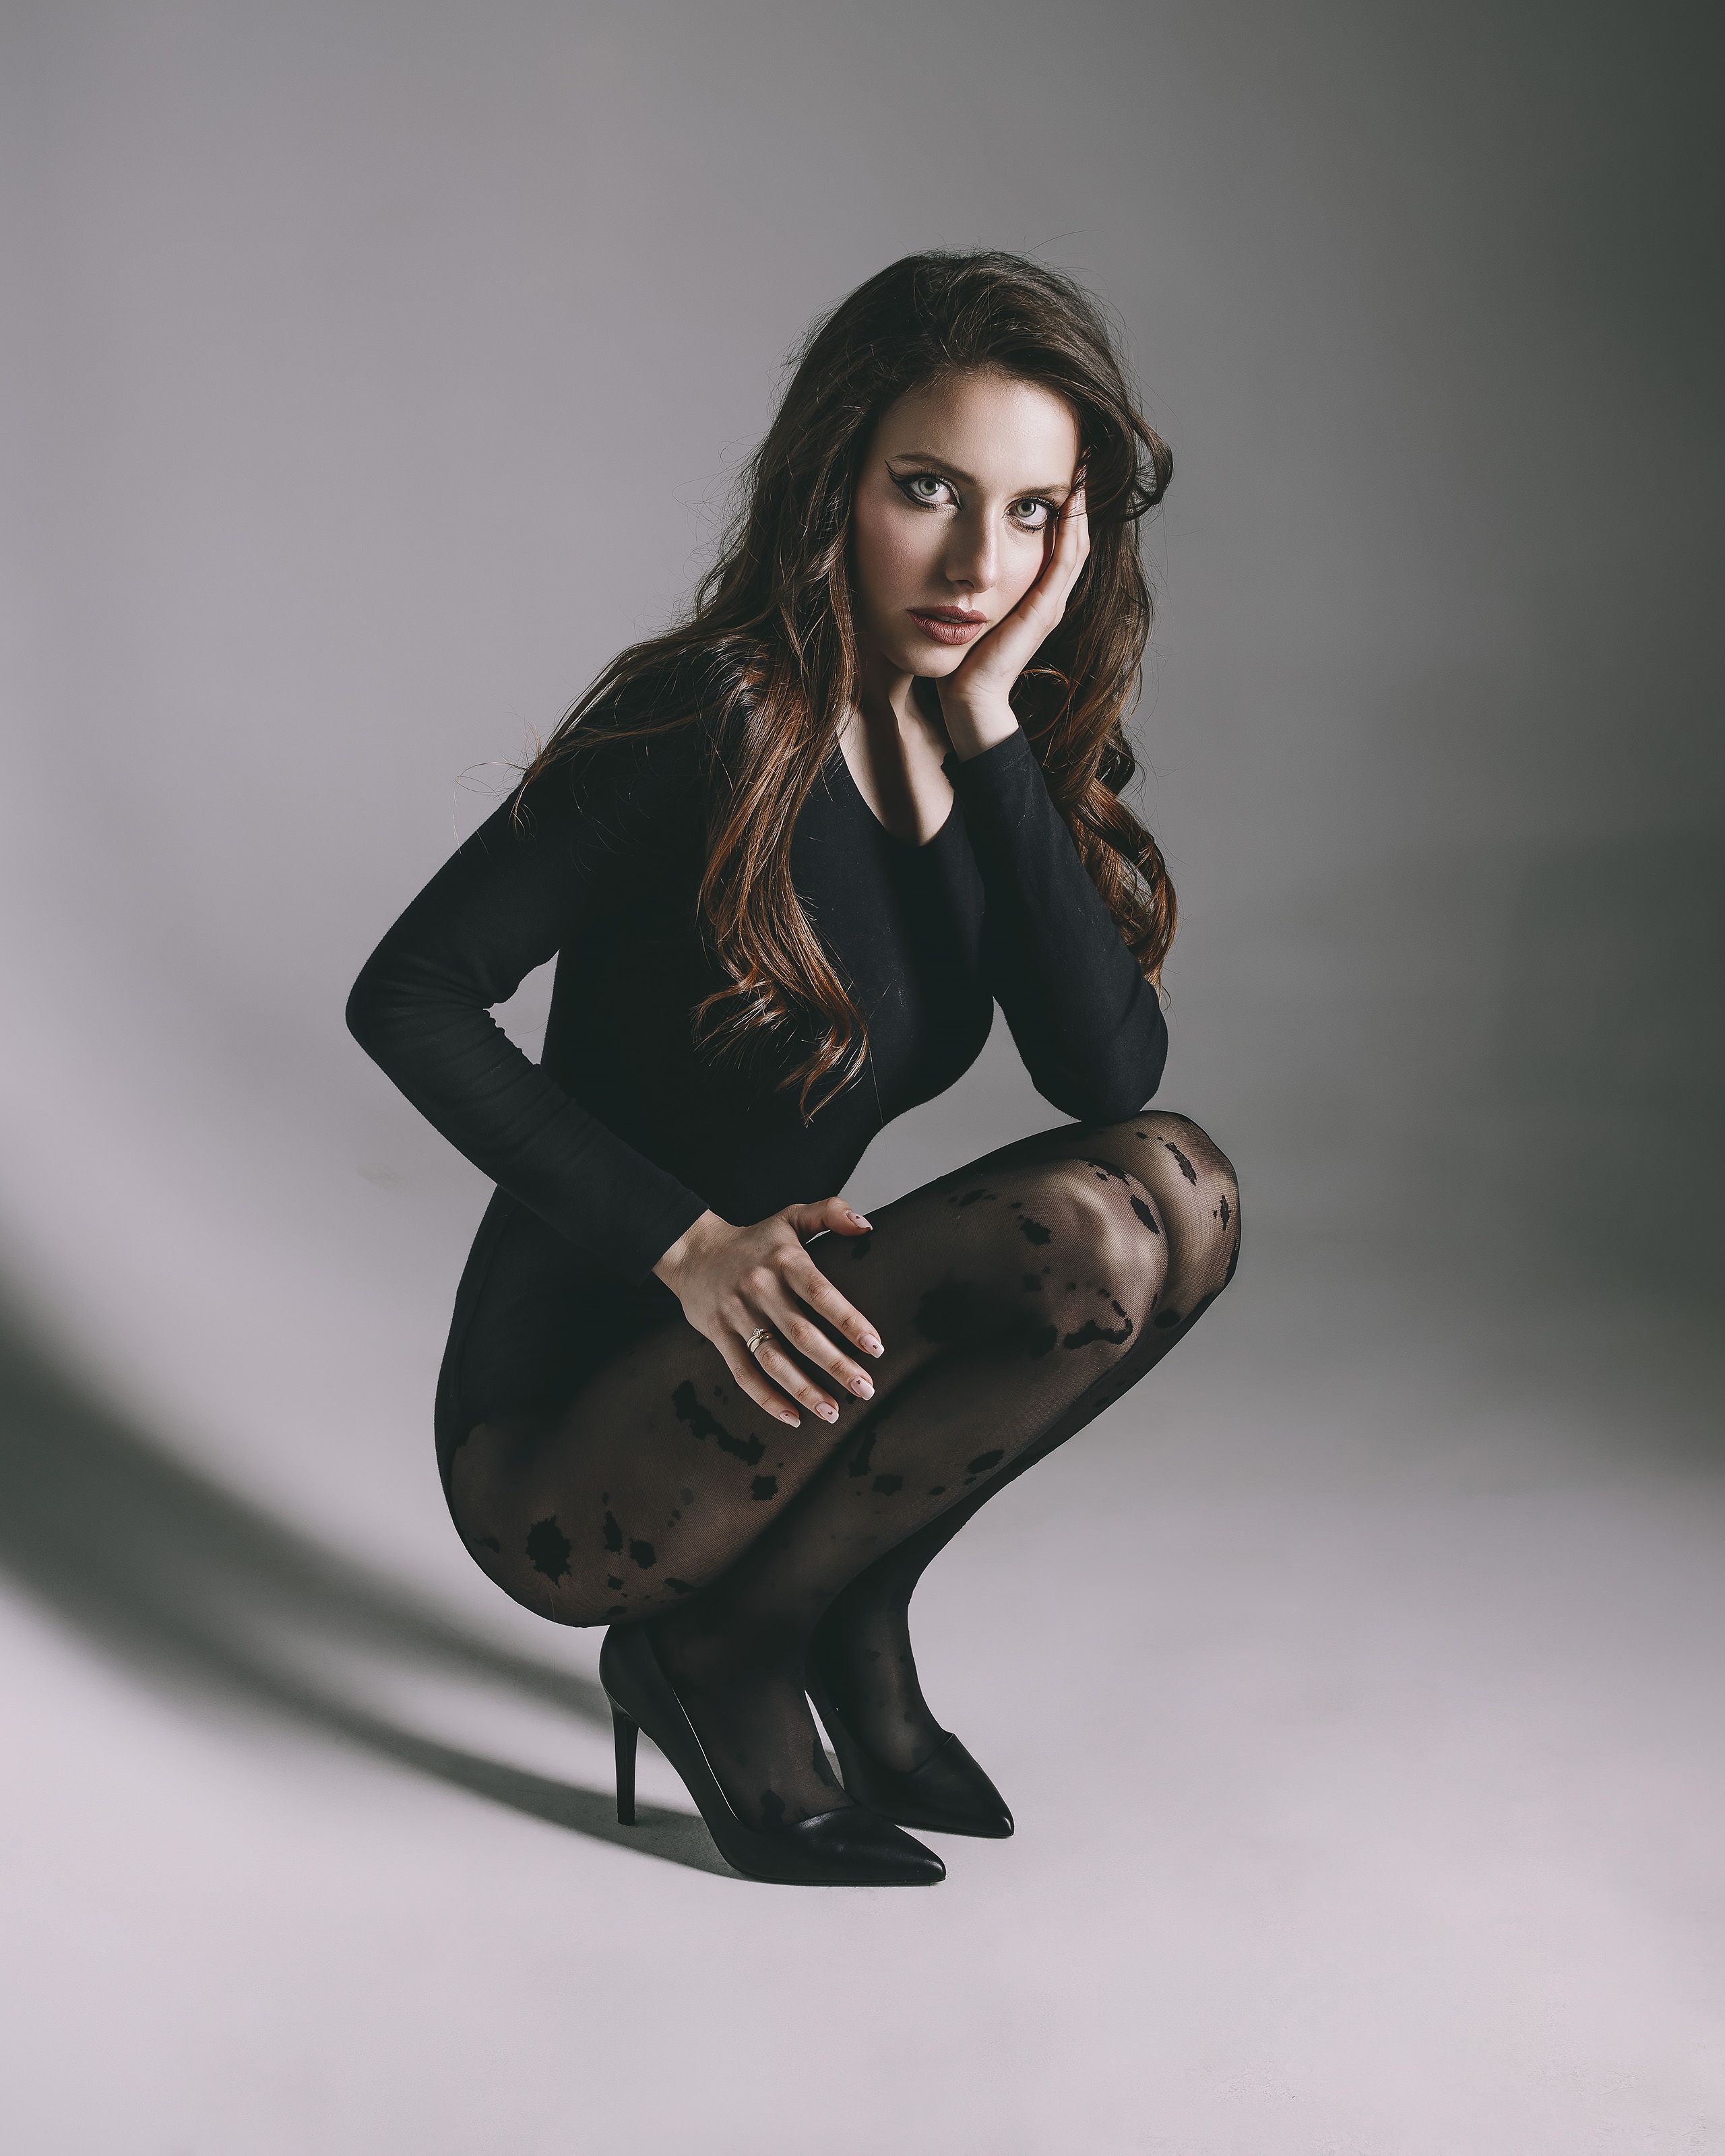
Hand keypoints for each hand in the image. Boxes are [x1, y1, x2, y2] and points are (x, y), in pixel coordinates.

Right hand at [651, 1199, 885, 1427]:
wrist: (693, 1250)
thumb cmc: (755, 1239)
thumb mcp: (791, 1217)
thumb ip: (831, 1213)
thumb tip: (867, 1226)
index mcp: (784, 1260)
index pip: (821, 1294)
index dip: (849, 1321)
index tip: (875, 1347)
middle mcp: (760, 1289)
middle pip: (802, 1334)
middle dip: (836, 1365)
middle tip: (866, 1389)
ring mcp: (737, 1315)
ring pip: (773, 1360)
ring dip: (804, 1390)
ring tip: (834, 1412)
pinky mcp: (719, 1336)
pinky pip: (743, 1373)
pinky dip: (767, 1399)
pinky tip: (793, 1417)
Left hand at [938, 479, 1089, 747]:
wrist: (966, 696)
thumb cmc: (960, 654)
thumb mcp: (968, 602)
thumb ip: (971, 577)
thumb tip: (952, 541)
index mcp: (1035, 592)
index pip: (1058, 537)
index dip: (1064, 501)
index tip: (1060, 461)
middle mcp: (1050, 596)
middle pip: (1075, 534)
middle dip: (1079, 494)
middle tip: (1083, 451)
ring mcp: (1051, 603)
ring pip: (1076, 543)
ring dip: (1080, 504)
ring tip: (1083, 465)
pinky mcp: (1044, 611)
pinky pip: (1064, 561)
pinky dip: (1070, 529)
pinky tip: (1070, 500)